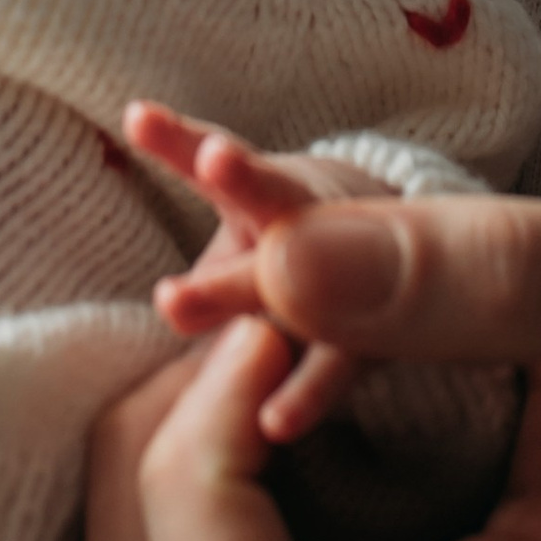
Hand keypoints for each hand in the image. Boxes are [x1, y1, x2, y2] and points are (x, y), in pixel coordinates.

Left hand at [125, 98, 395, 441]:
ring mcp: (337, 275)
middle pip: (270, 202)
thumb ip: (210, 277)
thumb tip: (173, 307)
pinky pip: (330, 366)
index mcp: (269, 192)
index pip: (217, 161)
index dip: (178, 142)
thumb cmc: (296, 242)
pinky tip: (276, 421)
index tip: (138, 119)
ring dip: (269, 291)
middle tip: (203, 194)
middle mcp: (305, 225)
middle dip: (237, 191)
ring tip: (217, 320)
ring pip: (301, 279)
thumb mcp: (258, 234)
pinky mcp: (360, 336)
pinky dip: (304, 392)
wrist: (402, 255)